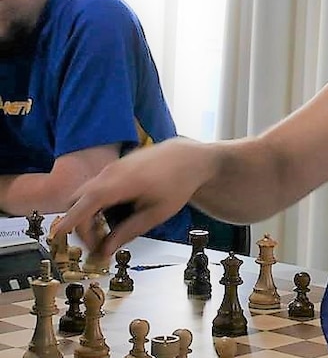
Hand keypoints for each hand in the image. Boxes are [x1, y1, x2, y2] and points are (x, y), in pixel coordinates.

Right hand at [53, 137, 215, 256]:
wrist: (186, 158)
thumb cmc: (176, 184)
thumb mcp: (156, 214)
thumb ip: (128, 232)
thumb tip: (106, 250)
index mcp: (119, 184)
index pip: (84, 204)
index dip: (69, 223)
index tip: (59, 238)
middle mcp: (109, 173)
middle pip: (77, 200)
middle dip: (80, 224)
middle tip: (97, 244)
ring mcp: (110, 169)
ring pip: (85, 194)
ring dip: (89, 215)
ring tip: (108, 232)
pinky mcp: (113, 169)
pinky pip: (95, 188)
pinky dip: (97, 204)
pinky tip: (116, 216)